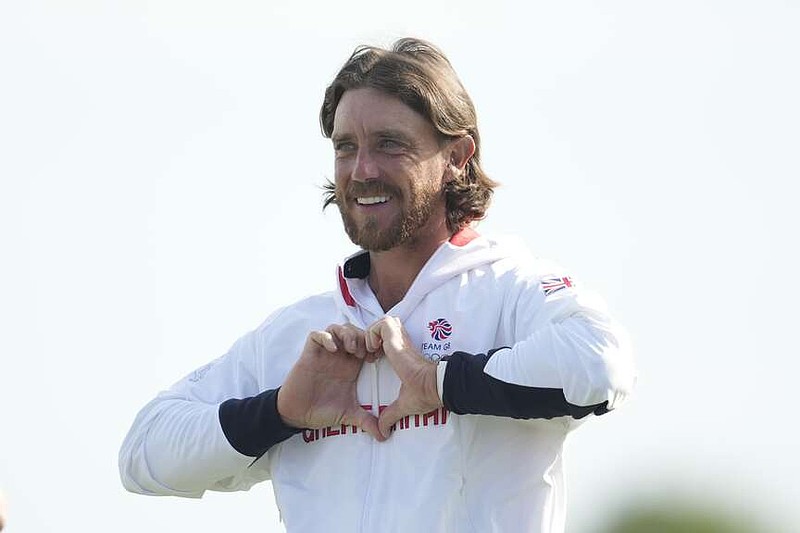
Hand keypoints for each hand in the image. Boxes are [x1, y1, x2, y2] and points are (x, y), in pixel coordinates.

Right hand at [277, 324, 384, 441]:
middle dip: (361, 336)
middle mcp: (338, 356)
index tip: (377, 357)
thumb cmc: (322, 411)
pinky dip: (326, 337)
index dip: (374, 345)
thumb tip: (384, 437)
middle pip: (353, 330)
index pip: (365, 343)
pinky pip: (316, 335)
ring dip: (346, 334)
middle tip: (364, 352)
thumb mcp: (349, 415)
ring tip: (350, 349)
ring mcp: (324, 353)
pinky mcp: (309, 354)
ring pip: (336, 328)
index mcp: (351, 366)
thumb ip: (367, 421)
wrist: (298, 414)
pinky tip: (332, 349)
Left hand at [367, 316, 442, 438]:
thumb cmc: (424, 393)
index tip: (371, 361)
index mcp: (401, 354)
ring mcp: (400, 338)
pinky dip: (373, 333)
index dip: (375, 345)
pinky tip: (373, 350)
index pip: (386, 338)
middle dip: (371, 337)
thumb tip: (383, 432)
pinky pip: (381, 324)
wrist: (433, 387)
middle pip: (383, 326)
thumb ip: (390, 415)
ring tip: (370, 351)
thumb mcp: (403, 404)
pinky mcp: (398, 338)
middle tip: (368, 354)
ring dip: (371, 334)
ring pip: (382, 322)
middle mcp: (401, 343)